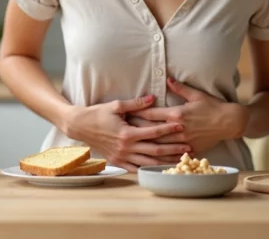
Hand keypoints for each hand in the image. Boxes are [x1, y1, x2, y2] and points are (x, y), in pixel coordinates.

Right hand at [64, 95, 190, 171]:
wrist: (79, 126)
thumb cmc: (97, 113)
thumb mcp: (116, 105)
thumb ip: (136, 104)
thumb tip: (153, 98)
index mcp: (127, 133)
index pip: (153, 131)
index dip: (168, 129)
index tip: (181, 126)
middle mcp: (126, 147)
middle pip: (155, 150)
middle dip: (173, 149)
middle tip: (188, 147)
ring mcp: (122, 156)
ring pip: (148, 162)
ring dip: (165, 161)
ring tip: (179, 160)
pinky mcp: (118, 161)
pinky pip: (136, 168)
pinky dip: (149, 168)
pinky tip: (160, 168)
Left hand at [129, 78, 248, 153]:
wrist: (229, 122)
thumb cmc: (213, 106)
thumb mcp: (196, 94)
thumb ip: (180, 88)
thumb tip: (168, 79)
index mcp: (177, 114)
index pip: (152, 114)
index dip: (137, 113)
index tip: (126, 113)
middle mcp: (178, 128)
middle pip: (151, 130)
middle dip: (136, 129)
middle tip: (122, 130)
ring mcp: (183, 140)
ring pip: (159, 144)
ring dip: (145, 144)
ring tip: (131, 144)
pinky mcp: (190, 149)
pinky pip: (171, 154)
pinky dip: (160, 156)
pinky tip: (149, 157)